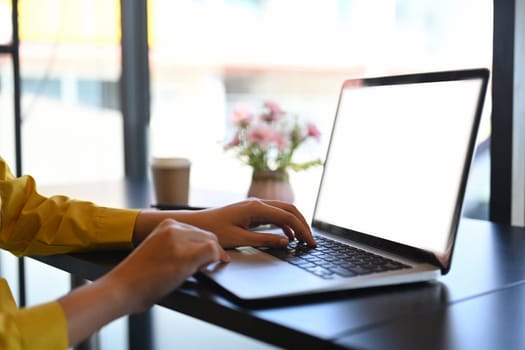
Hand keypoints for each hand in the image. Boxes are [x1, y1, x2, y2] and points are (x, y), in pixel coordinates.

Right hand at [106, 218, 228, 312]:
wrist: (121, 288)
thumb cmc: (138, 275)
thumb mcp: (158, 248)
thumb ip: (178, 244)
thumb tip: (205, 250)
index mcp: (168, 224)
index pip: (200, 232)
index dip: (205, 248)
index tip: (203, 260)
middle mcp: (174, 227)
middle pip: (209, 237)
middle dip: (209, 253)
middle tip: (199, 268)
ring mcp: (179, 241)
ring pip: (213, 244)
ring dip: (208, 260)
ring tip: (189, 271)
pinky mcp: (184, 256)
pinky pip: (213, 252)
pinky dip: (213, 261)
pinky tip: (199, 271)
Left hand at [179, 198, 315, 247]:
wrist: (195, 224)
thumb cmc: (213, 231)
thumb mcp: (239, 239)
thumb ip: (264, 240)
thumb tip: (286, 241)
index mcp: (256, 208)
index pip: (288, 217)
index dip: (302, 230)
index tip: (311, 243)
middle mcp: (257, 203)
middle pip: (290, 209)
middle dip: (304, 224)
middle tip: (312, 241)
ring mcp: (255, 206)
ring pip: (283, 211)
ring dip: (296, 223)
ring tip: (304, 239)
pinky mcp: (251, 211)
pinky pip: (274, 215)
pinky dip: (285, 224)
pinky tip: (289, 236)